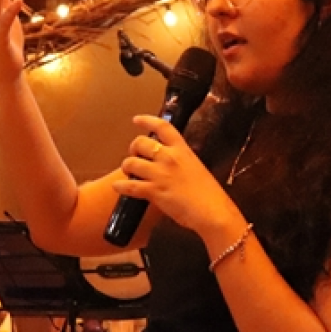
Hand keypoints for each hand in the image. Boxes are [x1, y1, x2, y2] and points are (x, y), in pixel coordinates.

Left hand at [112, 115, 243, 236]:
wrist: (212, 211)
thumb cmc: (210, 193)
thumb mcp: (196, 168)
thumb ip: (181, 162)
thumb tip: (169, 164)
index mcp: (182, 149)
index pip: (163, 127)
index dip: (147, 121)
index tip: (137, 120)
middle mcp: (169, 157)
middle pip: (141, 143)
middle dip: (133, 148)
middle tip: (134, 156)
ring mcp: (160, 174)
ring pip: (131, 162)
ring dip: (127, 167)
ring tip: (129, 173)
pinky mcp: (154, 191)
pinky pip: (130, 186)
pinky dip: (121, 186)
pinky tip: (117, 187)